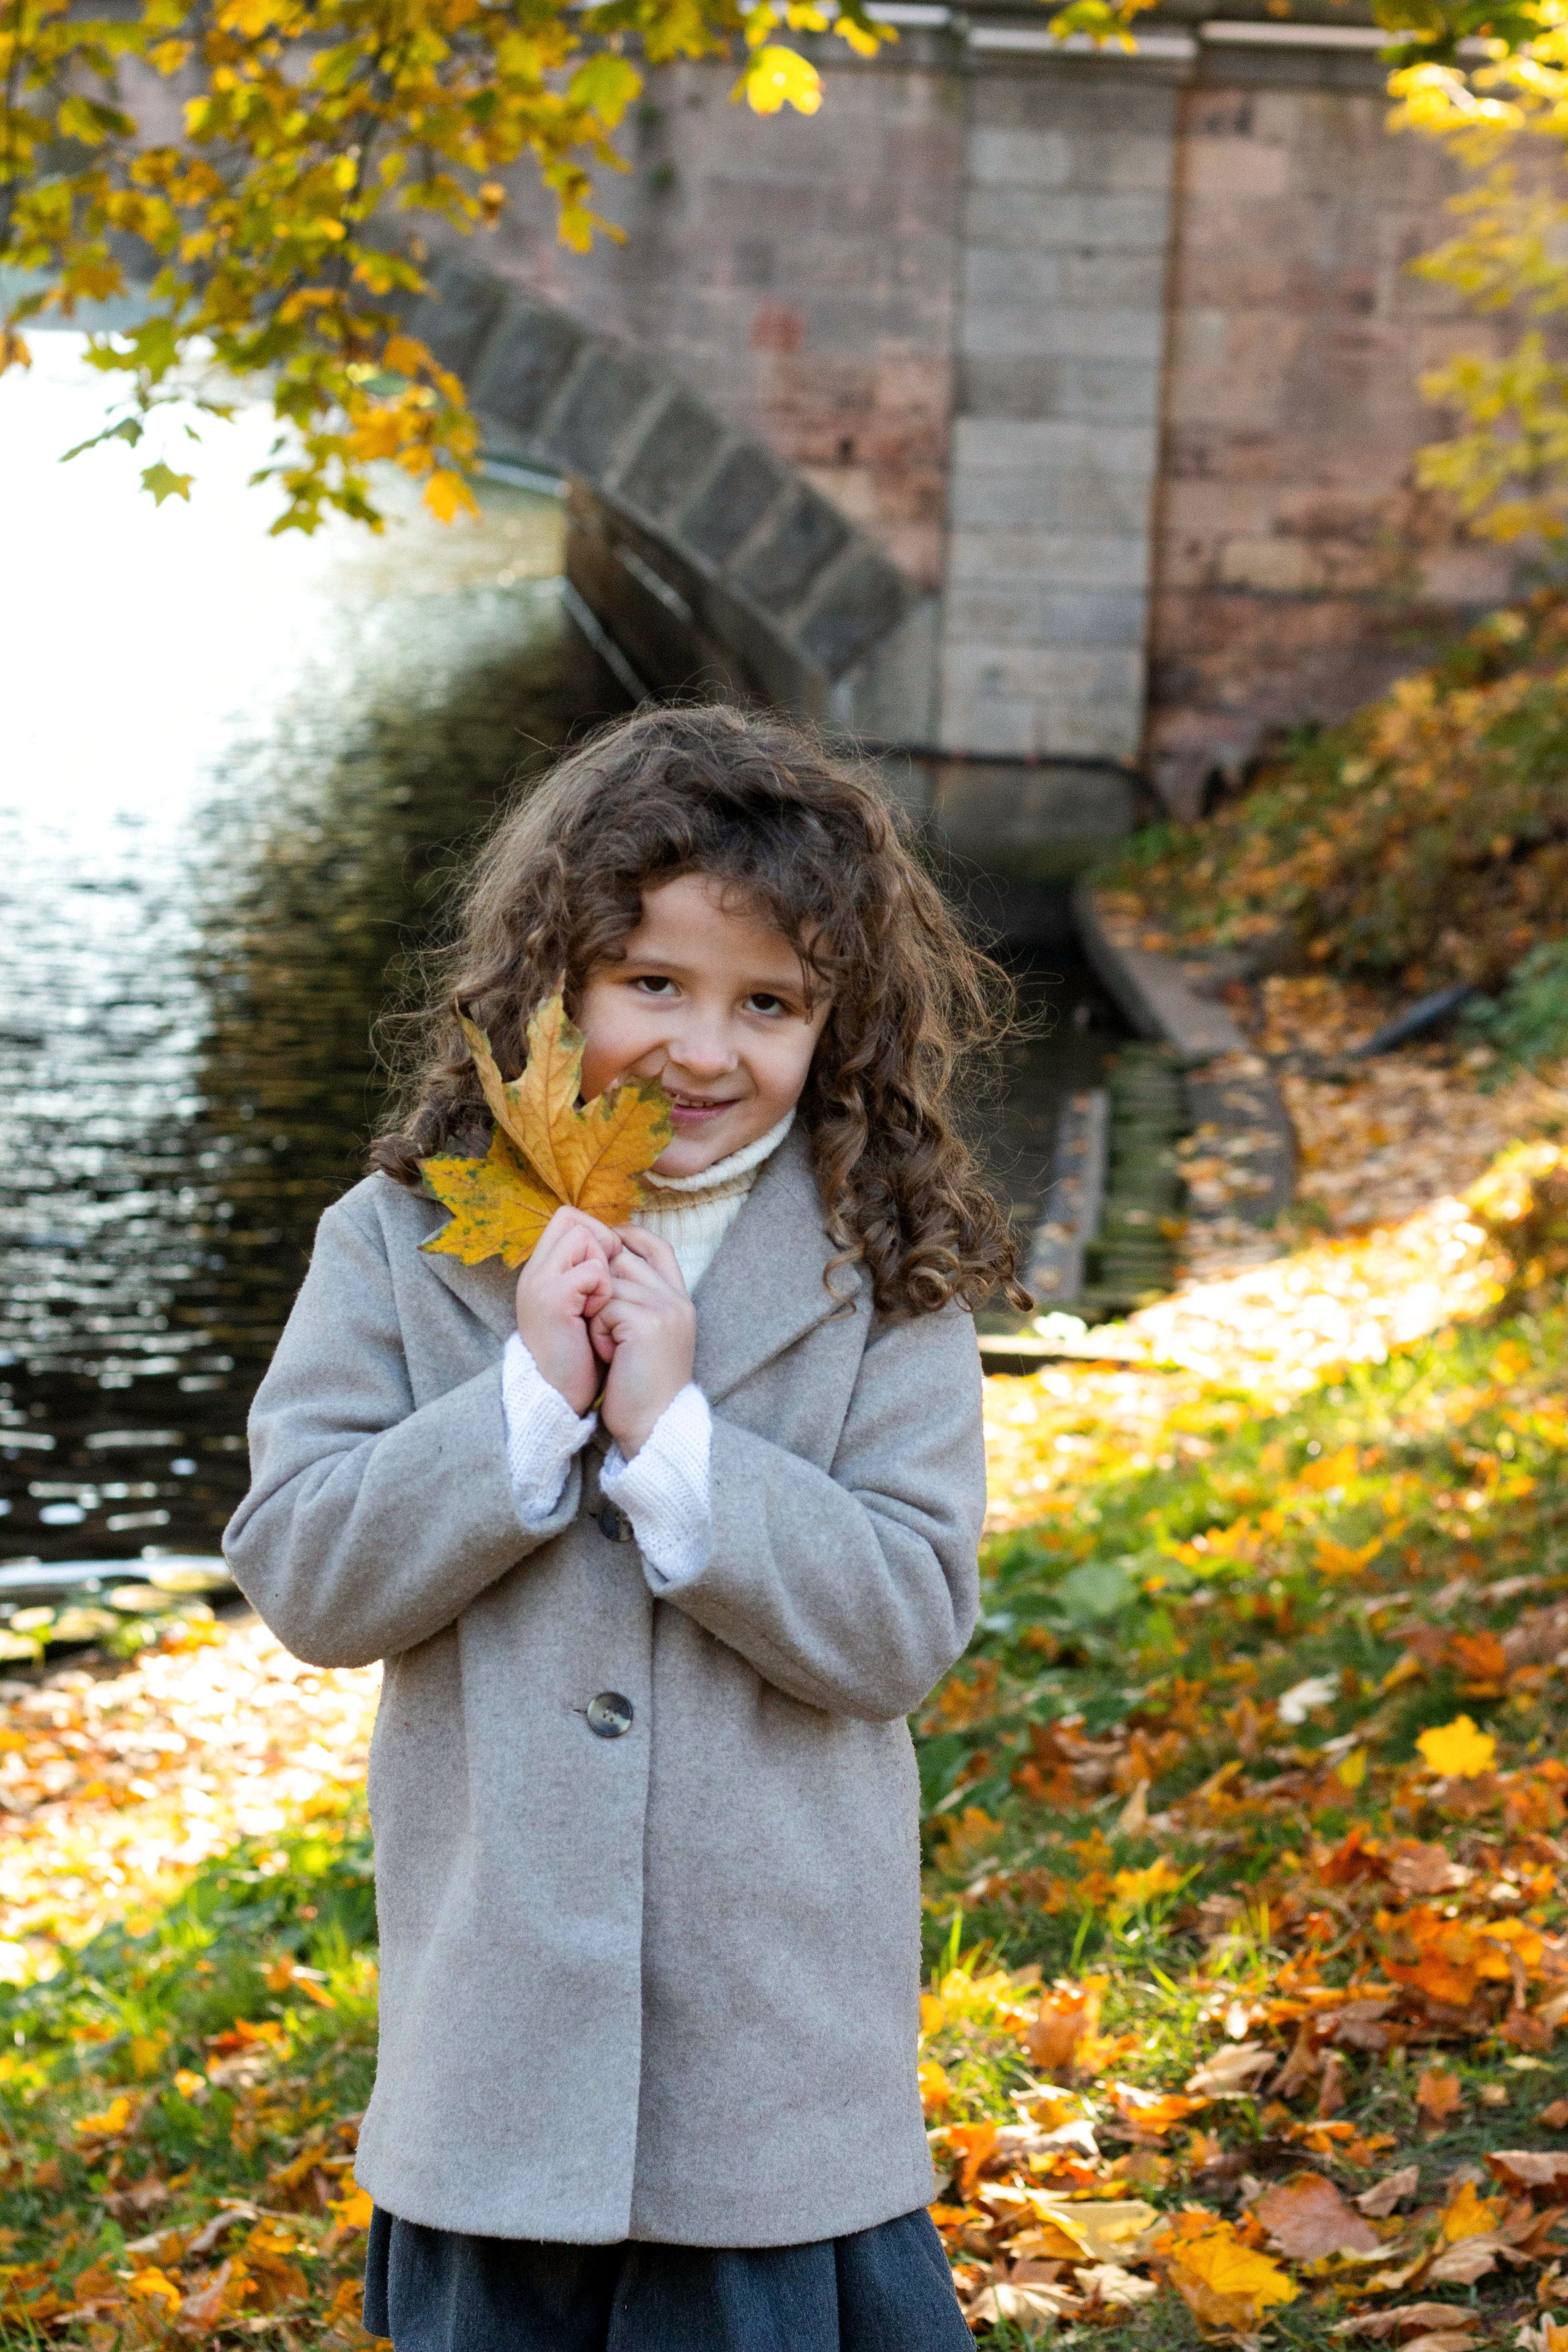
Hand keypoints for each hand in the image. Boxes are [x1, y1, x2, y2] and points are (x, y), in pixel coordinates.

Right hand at [514, 1207, 618, 1416]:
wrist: (563, 1396)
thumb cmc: (581, 1354)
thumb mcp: (582, 1305)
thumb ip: (589, 1274)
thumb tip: (619, 1242)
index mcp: (542, 1271)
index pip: (567, 1218)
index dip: (595, 1231)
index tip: (610, 1264)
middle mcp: (535, 1271)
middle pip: (571, 1219)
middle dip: (600, 1242)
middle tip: (607, 1280)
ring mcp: (540, 1283)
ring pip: (581, 1237)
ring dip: (603, 1266)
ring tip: (600, 1302)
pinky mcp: (552, 1300)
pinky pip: (590, 1270)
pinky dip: (603, 1290)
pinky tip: (597, 1317)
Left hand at [590, 1228, 695, 1457]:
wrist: (652, 1425)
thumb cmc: (640, 1386)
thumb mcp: (647, 1335)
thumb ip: (638, 1301)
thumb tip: (606, 1264)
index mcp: (680, 1300)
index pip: (658, 1247)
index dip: (630, 1236)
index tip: (606, 1241)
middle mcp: (677, 1300)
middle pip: (624, 1261)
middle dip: (600, 1286)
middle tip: (603, 1327)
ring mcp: (666, 1310)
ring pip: (610, 1283)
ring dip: (597, 1314)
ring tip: (609, 1346)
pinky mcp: (648, 1323)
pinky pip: (605, 1306)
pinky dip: (598, 1331)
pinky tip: (610, 1356)